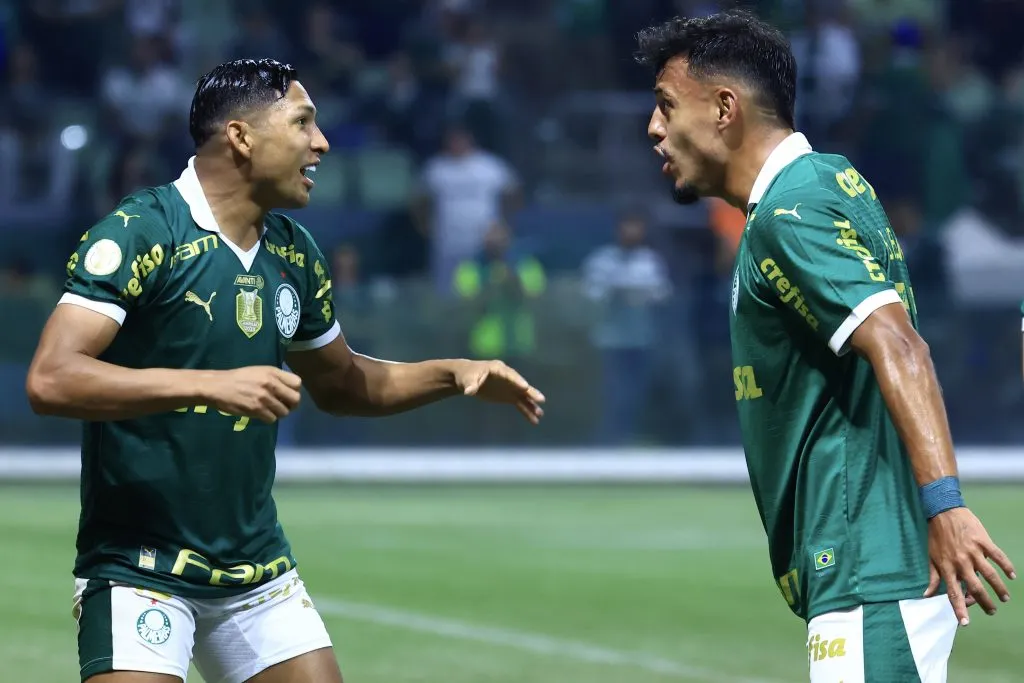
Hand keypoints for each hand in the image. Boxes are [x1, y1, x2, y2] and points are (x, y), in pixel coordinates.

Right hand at [205, 366, 302, 423]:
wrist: (218, 386)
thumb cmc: (239, 378)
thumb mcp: (259, 371)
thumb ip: (275, 378)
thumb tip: (289, 390)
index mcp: (273, 372)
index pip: (297, 383)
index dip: (294, 391)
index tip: (287, 395)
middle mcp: (271, 383)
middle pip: (295, 399)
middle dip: (291, 405)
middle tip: (282, 406)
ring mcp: (264, 397)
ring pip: (284, 412)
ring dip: (278, 413)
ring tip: (269, 410)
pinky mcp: (256, 409)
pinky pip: (272, 419)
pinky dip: (268, 418)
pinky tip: (260, 414)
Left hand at [456, 360, 544, 423]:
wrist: (467, 379)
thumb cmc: (467, 375)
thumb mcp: (467, 379)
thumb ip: (470, 385)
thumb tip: (469, 392)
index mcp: (498, 369)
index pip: (509, 374)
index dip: (517, 380)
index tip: (525, 387)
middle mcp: (508, 377)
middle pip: (521, 385)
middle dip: (530, 392)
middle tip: (541, 399)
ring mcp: (510, 387)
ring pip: (523, 396)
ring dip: (531, 405)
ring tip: (540, 414)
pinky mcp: (509, 396)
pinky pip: (520, 404)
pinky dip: (526, 411)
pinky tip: (534, 420)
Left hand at [923, 507, 1015, 625]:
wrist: (943, 511)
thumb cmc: (936, 536)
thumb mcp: (931, 557)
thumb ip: (932, 578)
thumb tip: (927, 595)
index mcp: (947, 567)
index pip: (953, 593)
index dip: (959, 609)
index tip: (965, 623)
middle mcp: (960, 562)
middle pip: (975, 588)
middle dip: (984, 603)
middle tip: (992, 611)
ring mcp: (973, 552)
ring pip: (990, 575)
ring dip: (999, 588)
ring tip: (1004, 598)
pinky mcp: (983, 541)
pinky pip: (998, 556)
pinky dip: (1006, 566)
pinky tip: (1012, 575)